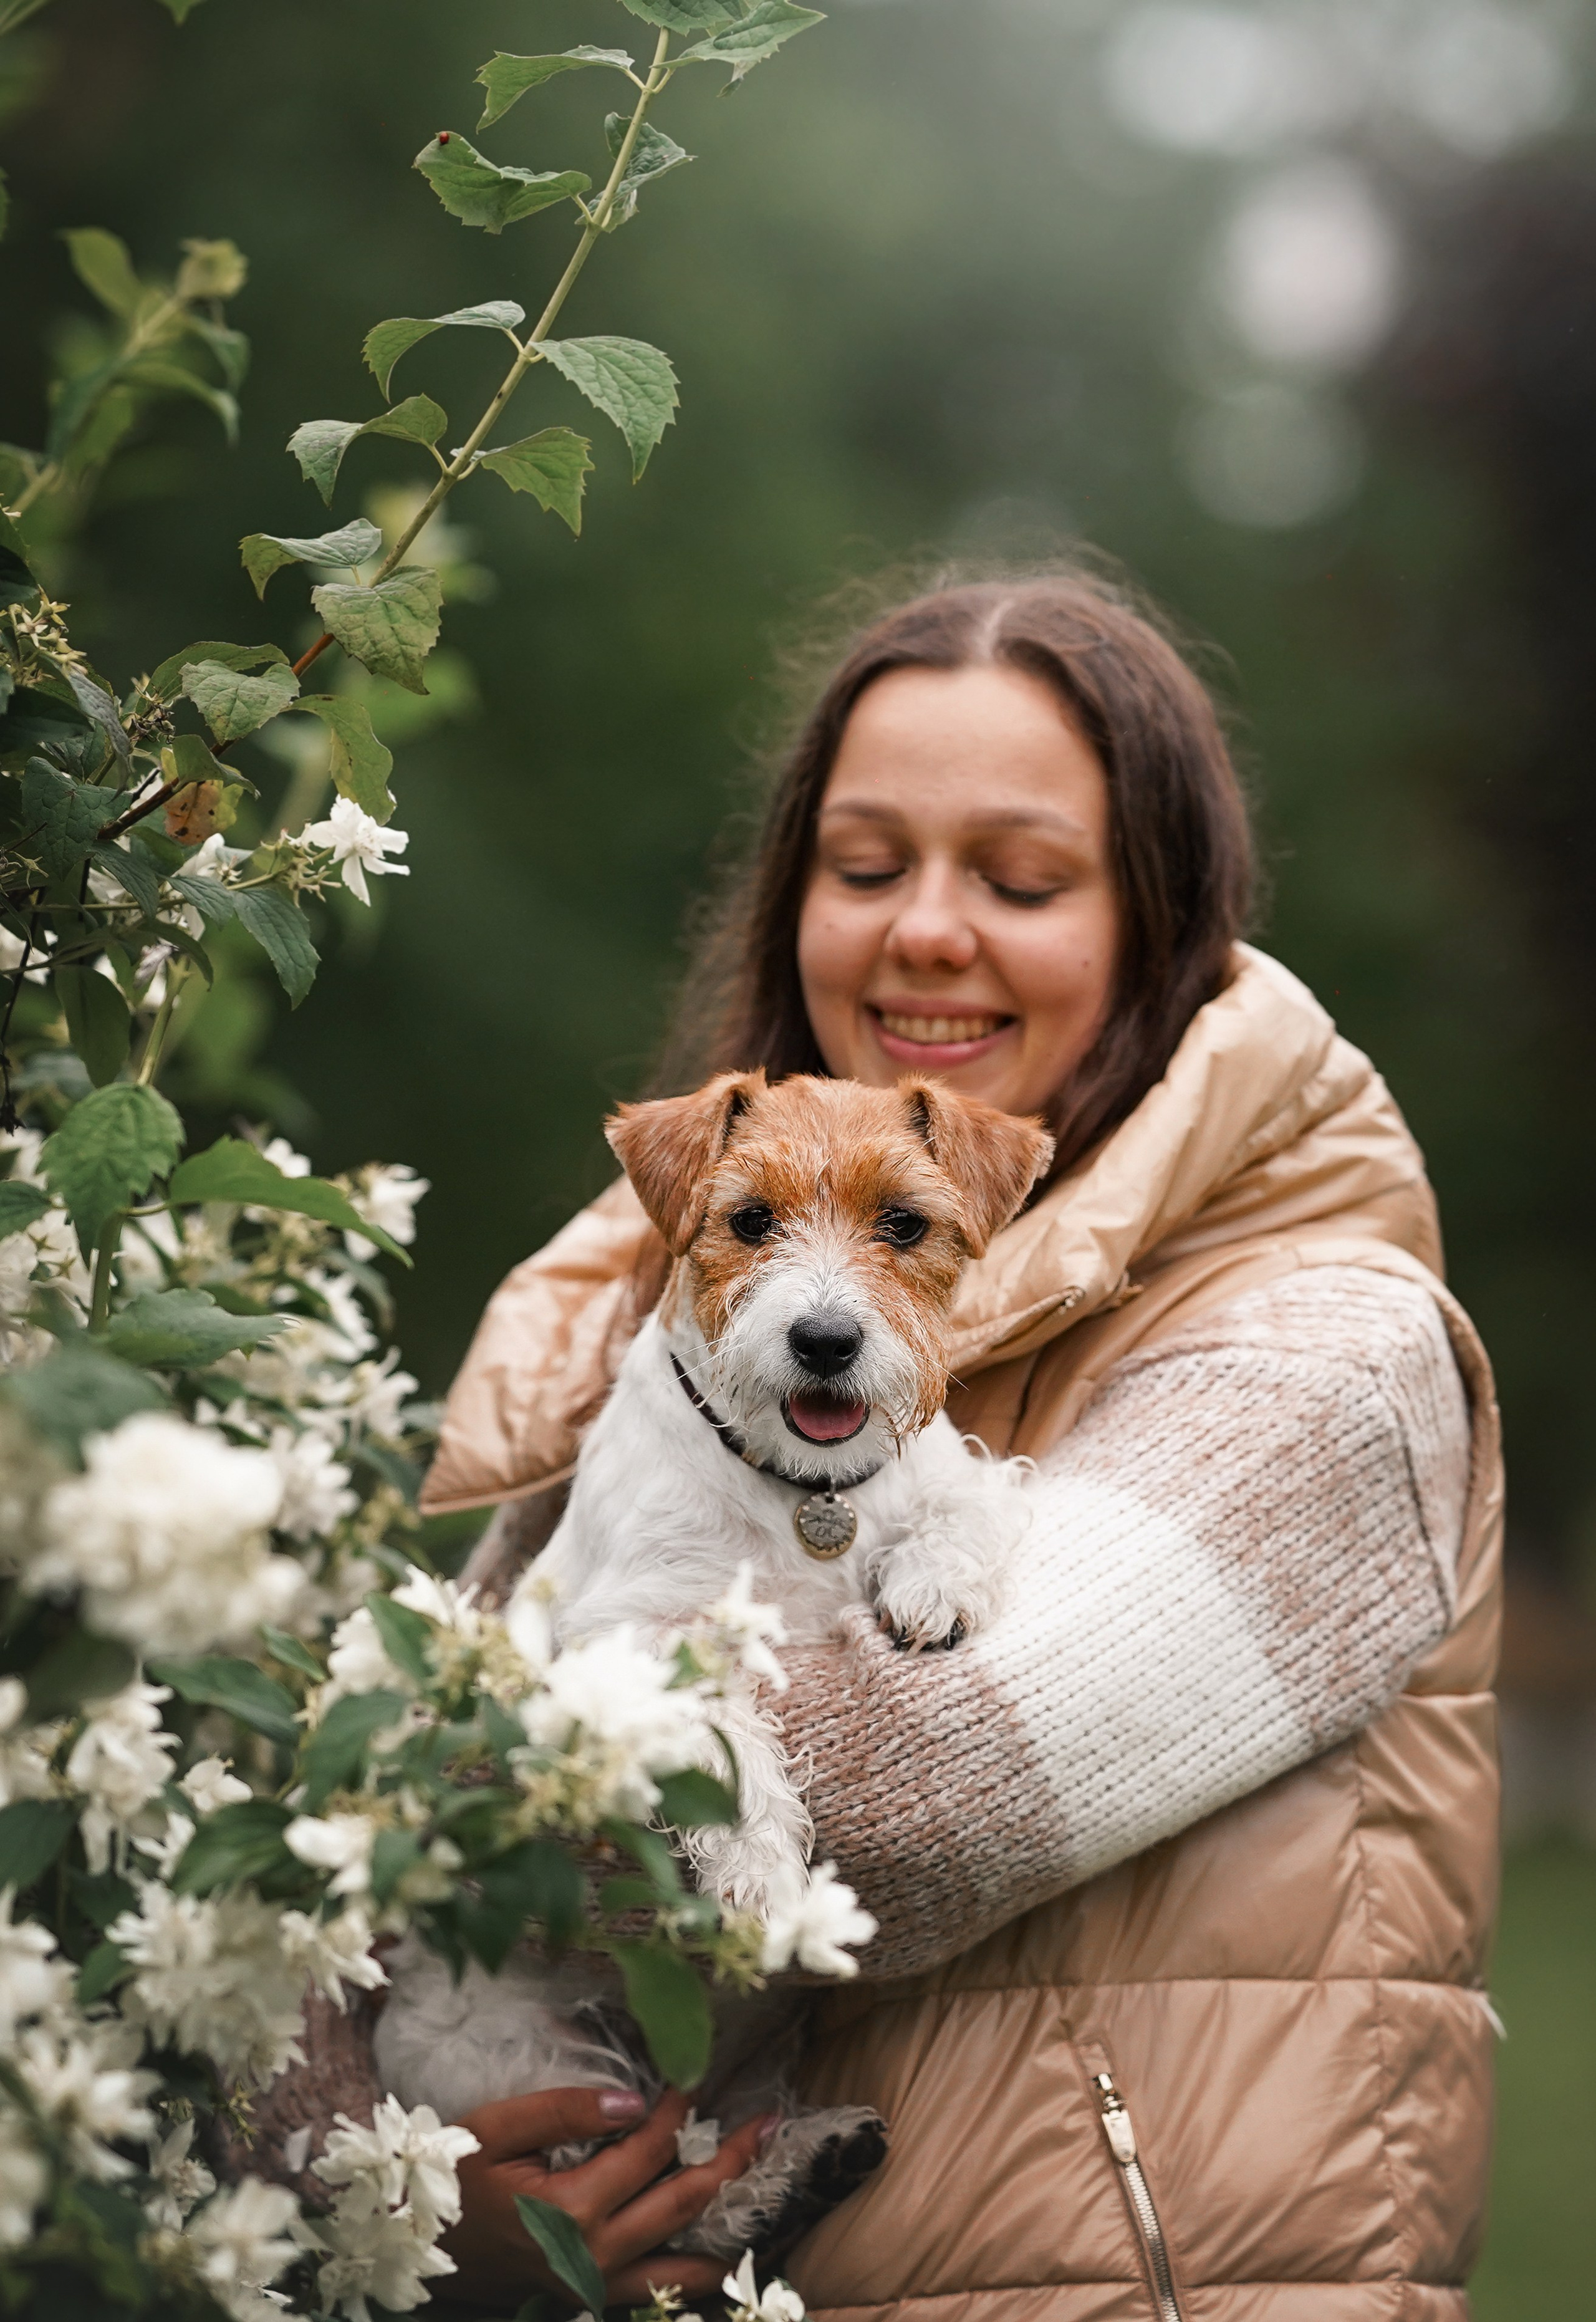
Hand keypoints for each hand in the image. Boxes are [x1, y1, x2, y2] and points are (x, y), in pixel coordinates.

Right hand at [442, 2084, 775, 2308]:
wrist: (411, 2247)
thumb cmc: (446, 2179)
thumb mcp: (494, 2128)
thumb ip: (564, 2111)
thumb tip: (633, 2102)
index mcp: (571, 2211)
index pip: (645, 2150)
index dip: (674, 2109)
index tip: (693, 2075)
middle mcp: (592, 2257)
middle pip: (681, 2205)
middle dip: (729, 2160)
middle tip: (766, 2124)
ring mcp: (591, 2286)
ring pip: (680, 2267)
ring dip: (725, 2227)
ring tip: (763, 2193)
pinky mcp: (585, 2298)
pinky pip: (652, 2290)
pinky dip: (690, 2272)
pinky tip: (714, 2250)